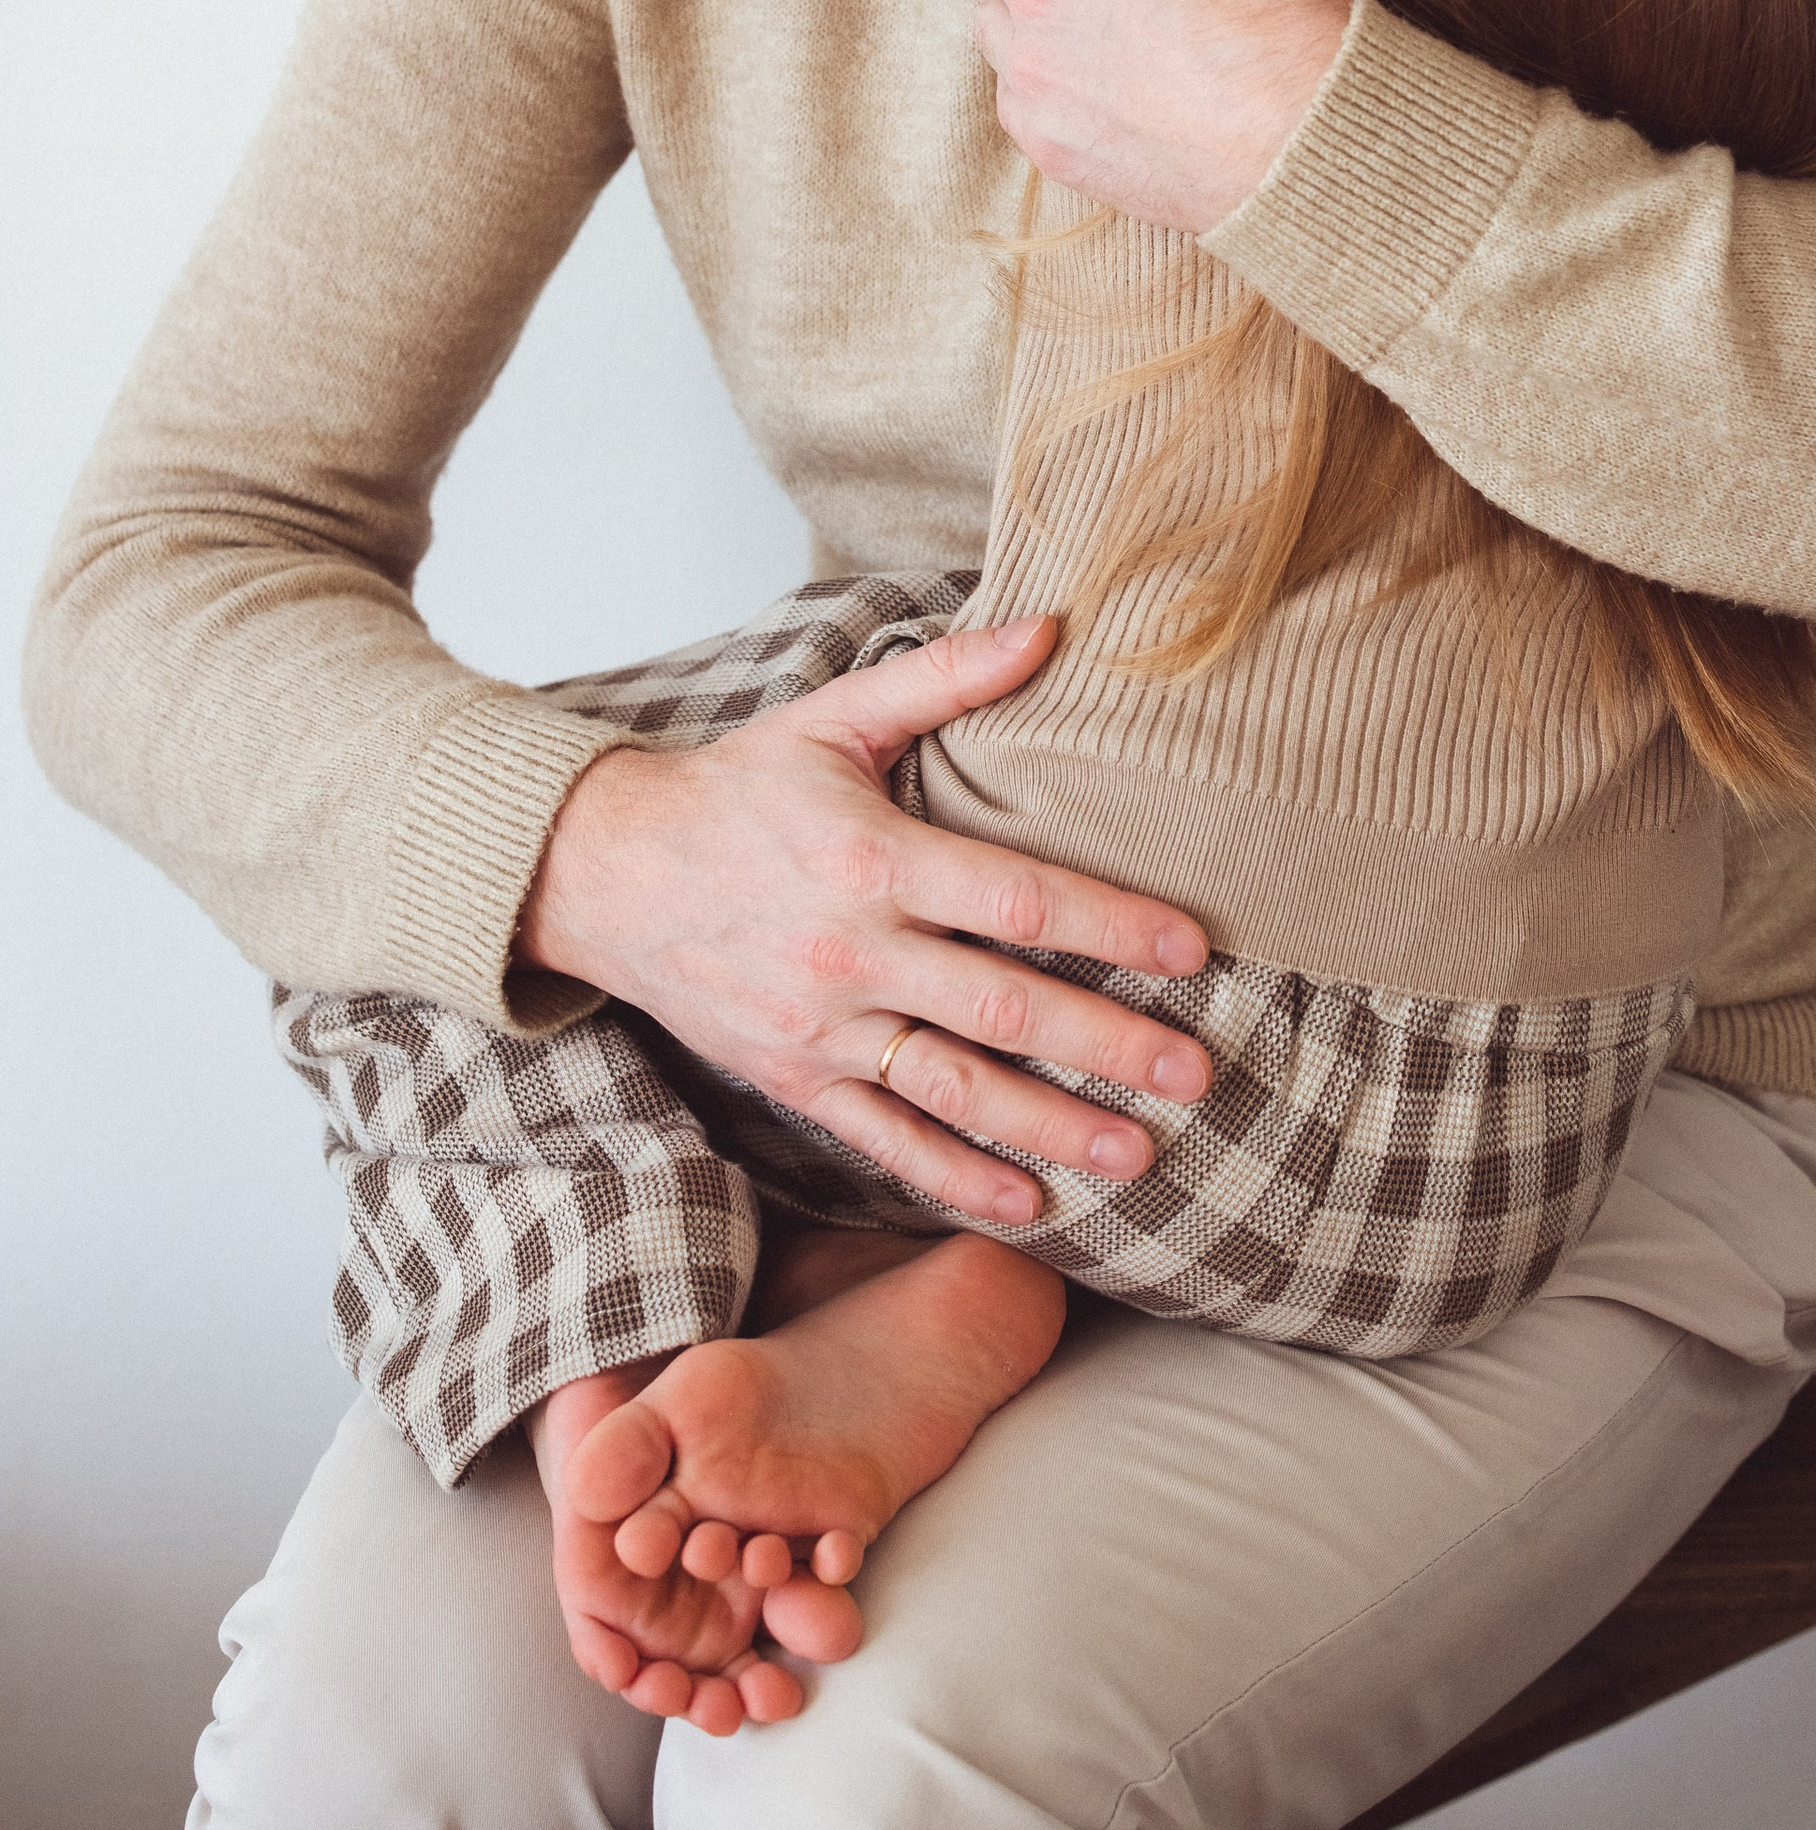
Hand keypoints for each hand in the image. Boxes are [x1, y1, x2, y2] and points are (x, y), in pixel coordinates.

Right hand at [518, 612, 1211, 1225]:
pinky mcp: (793, 1080)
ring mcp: (821, 1029)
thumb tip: (1051, 626)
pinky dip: (955, 1177)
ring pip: (955, 1090)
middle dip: (1107, 1044)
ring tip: (1139, 1153)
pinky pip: (885, 1140)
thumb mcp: (839, 714)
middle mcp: (852, 953)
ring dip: (1051, 1127)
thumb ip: (948, 675)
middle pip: (1003, 1008)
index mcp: (873, 858)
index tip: (1190, 948)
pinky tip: (1028, 1203)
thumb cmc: (737, 787)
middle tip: (1194, 1072)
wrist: (606, 871)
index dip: (1110, 925)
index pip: (1017, 898)